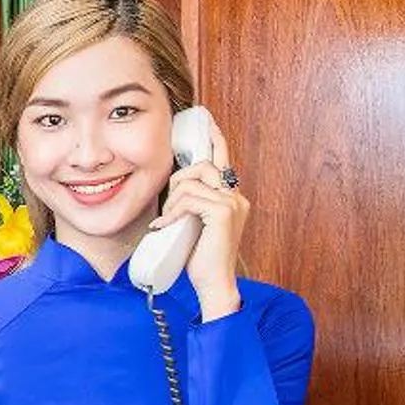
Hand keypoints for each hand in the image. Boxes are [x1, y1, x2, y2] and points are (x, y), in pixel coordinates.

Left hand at [153, 126, 248, 319]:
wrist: (212, 284)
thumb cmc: (200, 258)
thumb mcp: (192, 222)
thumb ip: (190, 202)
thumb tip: (175, 185)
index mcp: (231, 197)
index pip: (223, 160)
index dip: (215, 139)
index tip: (206, 120)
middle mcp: (236, 197)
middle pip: (202, 166)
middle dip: (178, 181)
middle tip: (169, 208)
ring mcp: (232, 203)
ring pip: (192, 182)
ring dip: (174, 201)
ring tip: (170, 221)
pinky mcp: (223, 213)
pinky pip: (190, 198)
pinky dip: (175, 212)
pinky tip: (170, 227)